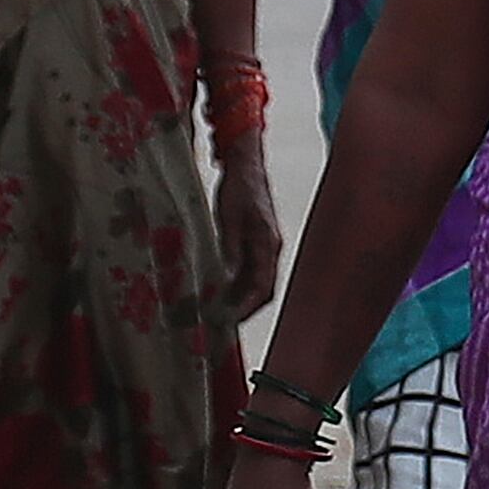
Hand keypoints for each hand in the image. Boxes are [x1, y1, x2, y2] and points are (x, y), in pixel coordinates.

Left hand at [213, 136, 282, 320]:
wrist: (246, 164)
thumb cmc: (238, 187)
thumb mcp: (228, 217)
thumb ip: (230, 247)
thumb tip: (228, 276)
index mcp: (268, 243)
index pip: (262, 286)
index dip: (247, 307)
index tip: (229, 321)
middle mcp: (271, 248)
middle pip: (263, 289)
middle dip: (245, 309)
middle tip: (221, 324)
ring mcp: (266, 246)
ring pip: (258, 281)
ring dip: (240, 299)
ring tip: (217, 312)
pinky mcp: (258, 242)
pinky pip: (251, 271)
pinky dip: (238, 285)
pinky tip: (220, 290)